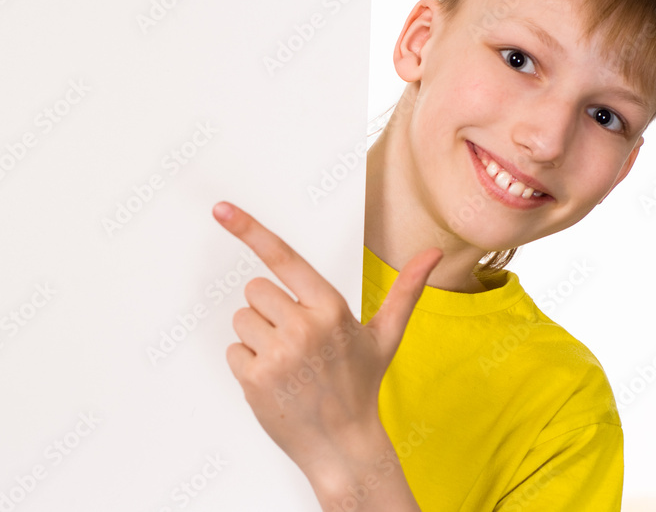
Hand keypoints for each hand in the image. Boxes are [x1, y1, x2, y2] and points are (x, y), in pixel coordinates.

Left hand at [213, 201, 441, 483]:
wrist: (344, 446)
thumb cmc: (361, 385)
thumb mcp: (385, 336)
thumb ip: (406, 290)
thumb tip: (434, 252)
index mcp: (331, 308)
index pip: (283, 257)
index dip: (249, 229)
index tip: (221, 209)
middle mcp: (304, 327)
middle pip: (254, 290)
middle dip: (269, 311)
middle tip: (295, 341)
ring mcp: (277, 354)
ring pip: (241, 319)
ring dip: (256, 338)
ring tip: (287, 364)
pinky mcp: (255, 378)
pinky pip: (232, 351)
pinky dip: (247, 365)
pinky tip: (275, 383)